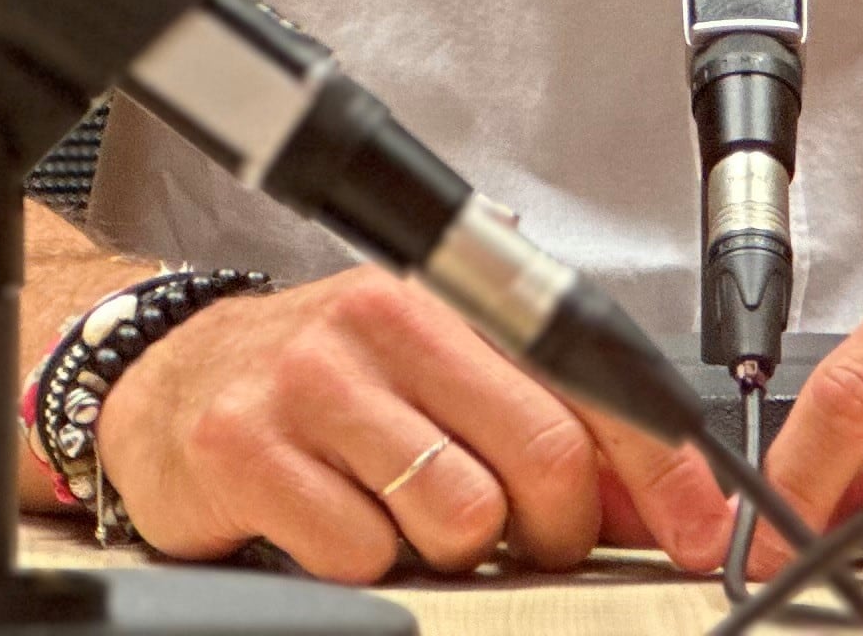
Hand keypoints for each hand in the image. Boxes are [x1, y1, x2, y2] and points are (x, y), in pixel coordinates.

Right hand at [97, 272, 730, 581]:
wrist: (164, 380)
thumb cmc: (317, 381)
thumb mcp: (438, 377)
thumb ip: (550, 424)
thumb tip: (663, 500)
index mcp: (446, 297)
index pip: (586, 381)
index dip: (659, 467)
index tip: (698, 528)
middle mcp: (382, 323)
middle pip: (539, 458)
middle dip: (550, 529)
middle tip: (513, 536)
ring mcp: (310, 385)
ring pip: (458, 516)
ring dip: (448, 549)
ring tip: (402, 516)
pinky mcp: (244, 453)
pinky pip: (361, 554)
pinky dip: (362, 565)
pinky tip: (331, 523)